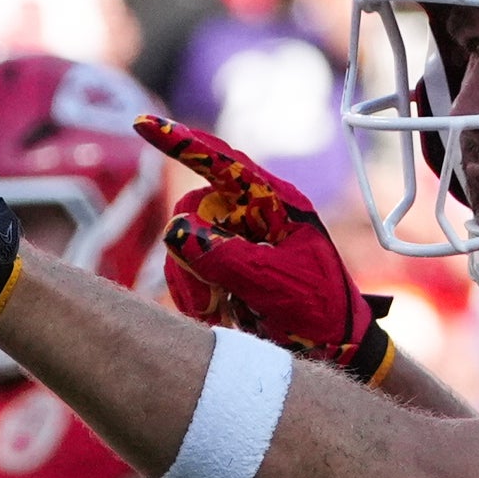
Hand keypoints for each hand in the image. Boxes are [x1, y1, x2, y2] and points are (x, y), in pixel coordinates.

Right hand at [134, 116, 393, 384]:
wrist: (334, 352)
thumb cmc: (321, 312)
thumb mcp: (277, 284)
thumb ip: (228, 259)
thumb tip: (175, 232)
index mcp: (276, 203)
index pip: (223, 162)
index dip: (182, 142)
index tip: (143, 125)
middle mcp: (251, 214)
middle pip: (192, 213)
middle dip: (192, 259)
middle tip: (210, 302)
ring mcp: (235, 241)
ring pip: (182, 246)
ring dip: (192, 285)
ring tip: (220, 315)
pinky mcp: (222, 267)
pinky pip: (185, 271)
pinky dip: (193, 297)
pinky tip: (219, 318)